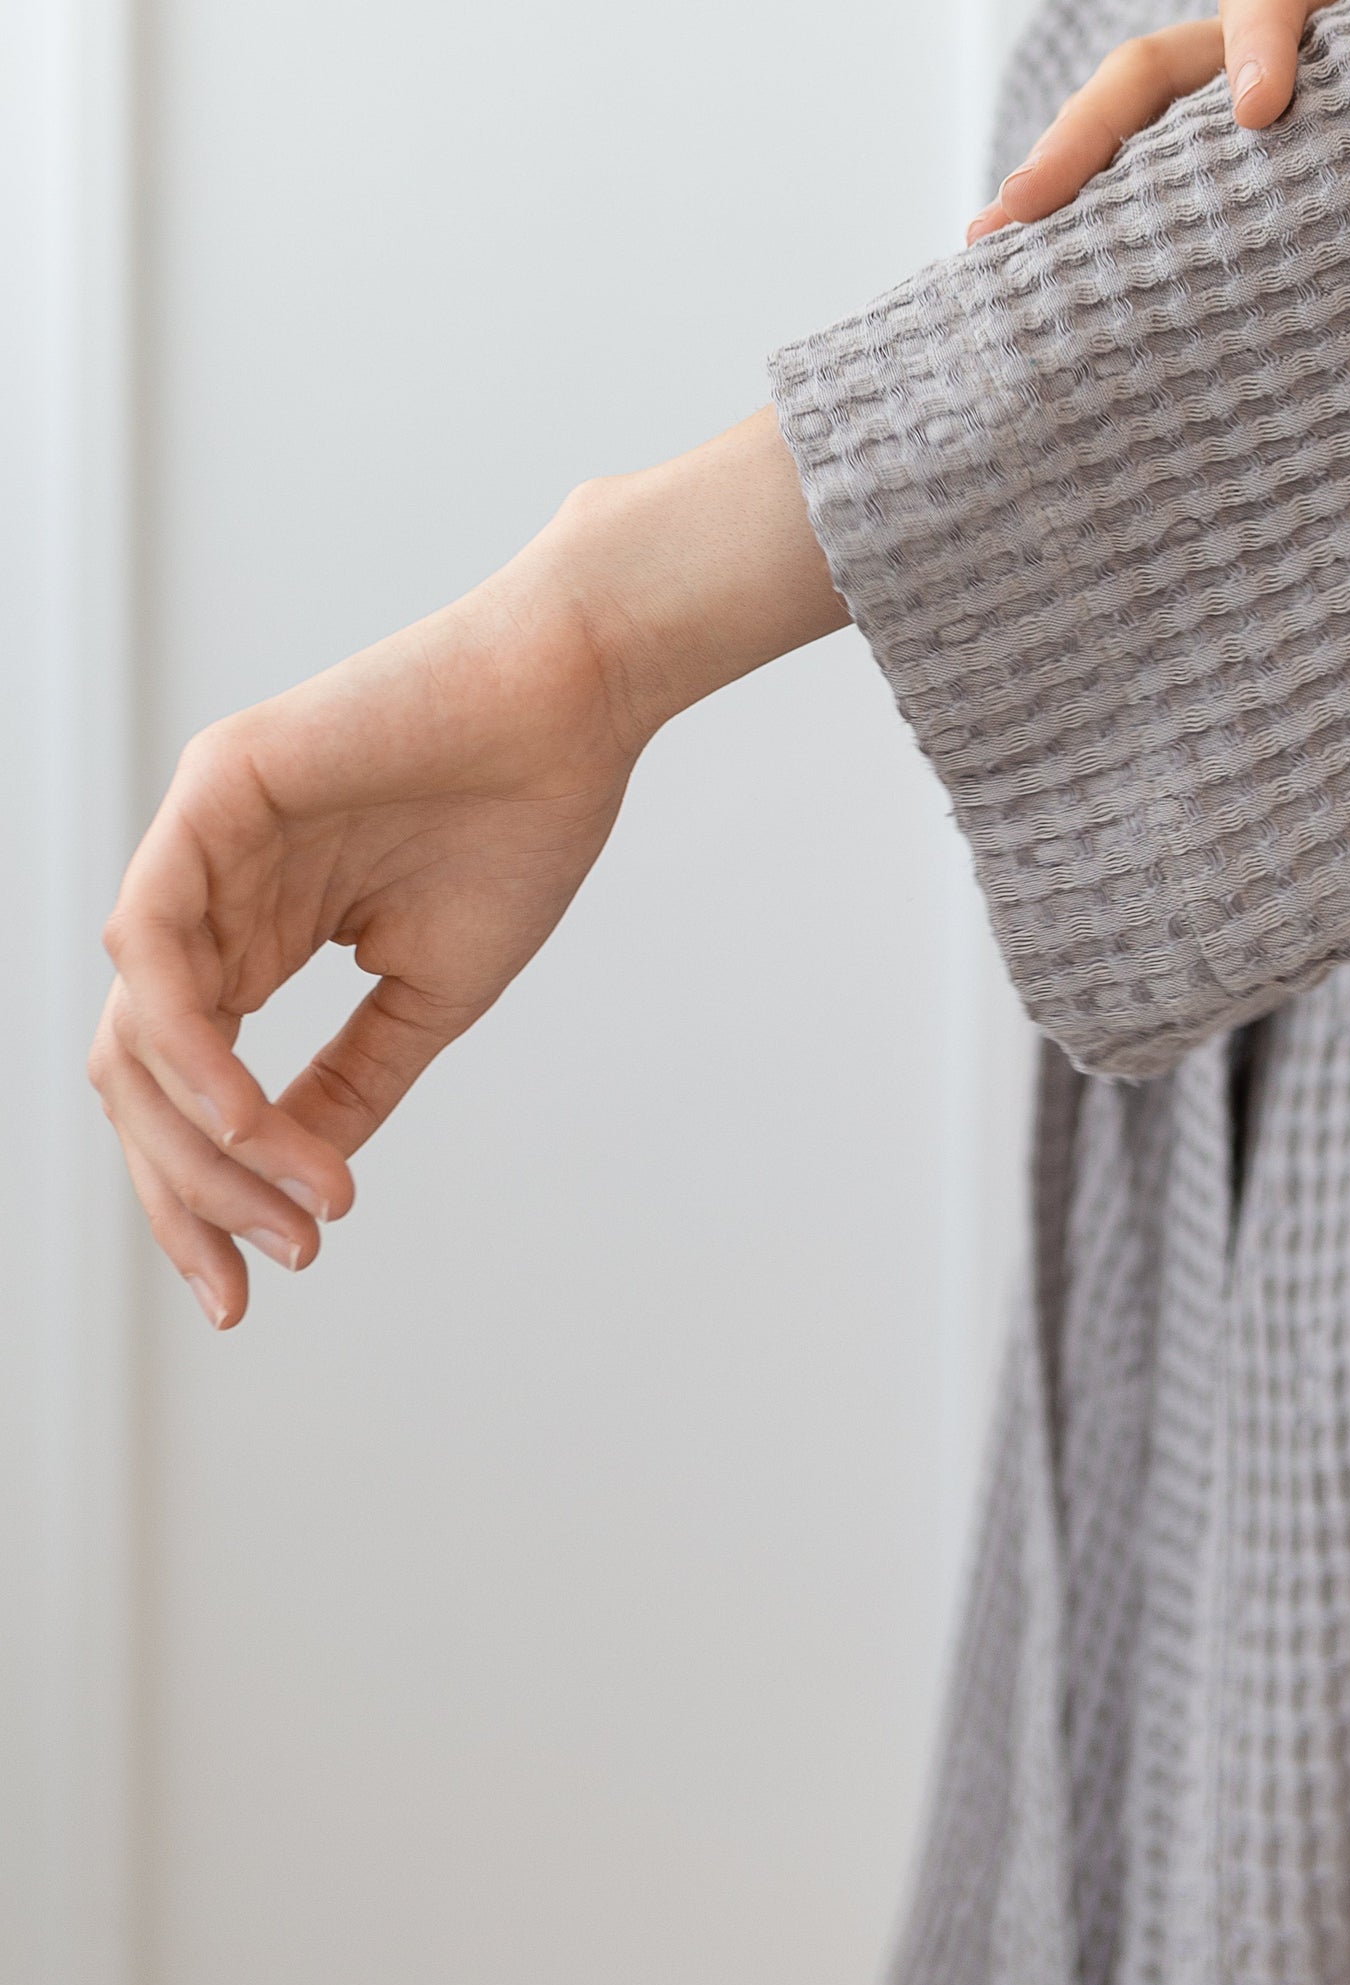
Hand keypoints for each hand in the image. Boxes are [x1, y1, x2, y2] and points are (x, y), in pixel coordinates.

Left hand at [90, 411, 845, 1327]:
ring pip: (136, 1025)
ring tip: (289, 1197)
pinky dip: (188, 1040)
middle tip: (272, 1259)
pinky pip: (152, 939)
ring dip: (199, 1137)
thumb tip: (291, 1187)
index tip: (263, 1284)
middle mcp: (214, 893)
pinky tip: (243, 1110)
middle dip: (191, 1190)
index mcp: (260, 934)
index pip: (186, 1086)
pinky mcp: (212, 789)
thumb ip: (347, 1084)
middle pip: (140, 1075)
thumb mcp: (429, 993)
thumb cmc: (525, 819)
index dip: (206, 1196)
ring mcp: (203, 840)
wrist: (579, 700)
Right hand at [966, 0, 1349, 240]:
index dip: (1258, 45)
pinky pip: (1159, 194)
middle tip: (1028, 202)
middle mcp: (1248, 41)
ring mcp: (1227, 105)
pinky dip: (1101, 229)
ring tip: (993, 242)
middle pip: (1146, 75)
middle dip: (1083, 135)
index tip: (1260, 111)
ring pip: (1131, 138)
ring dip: (1060, 182)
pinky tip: (1046, 283)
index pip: (1267, 0)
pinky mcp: (1234, 169)